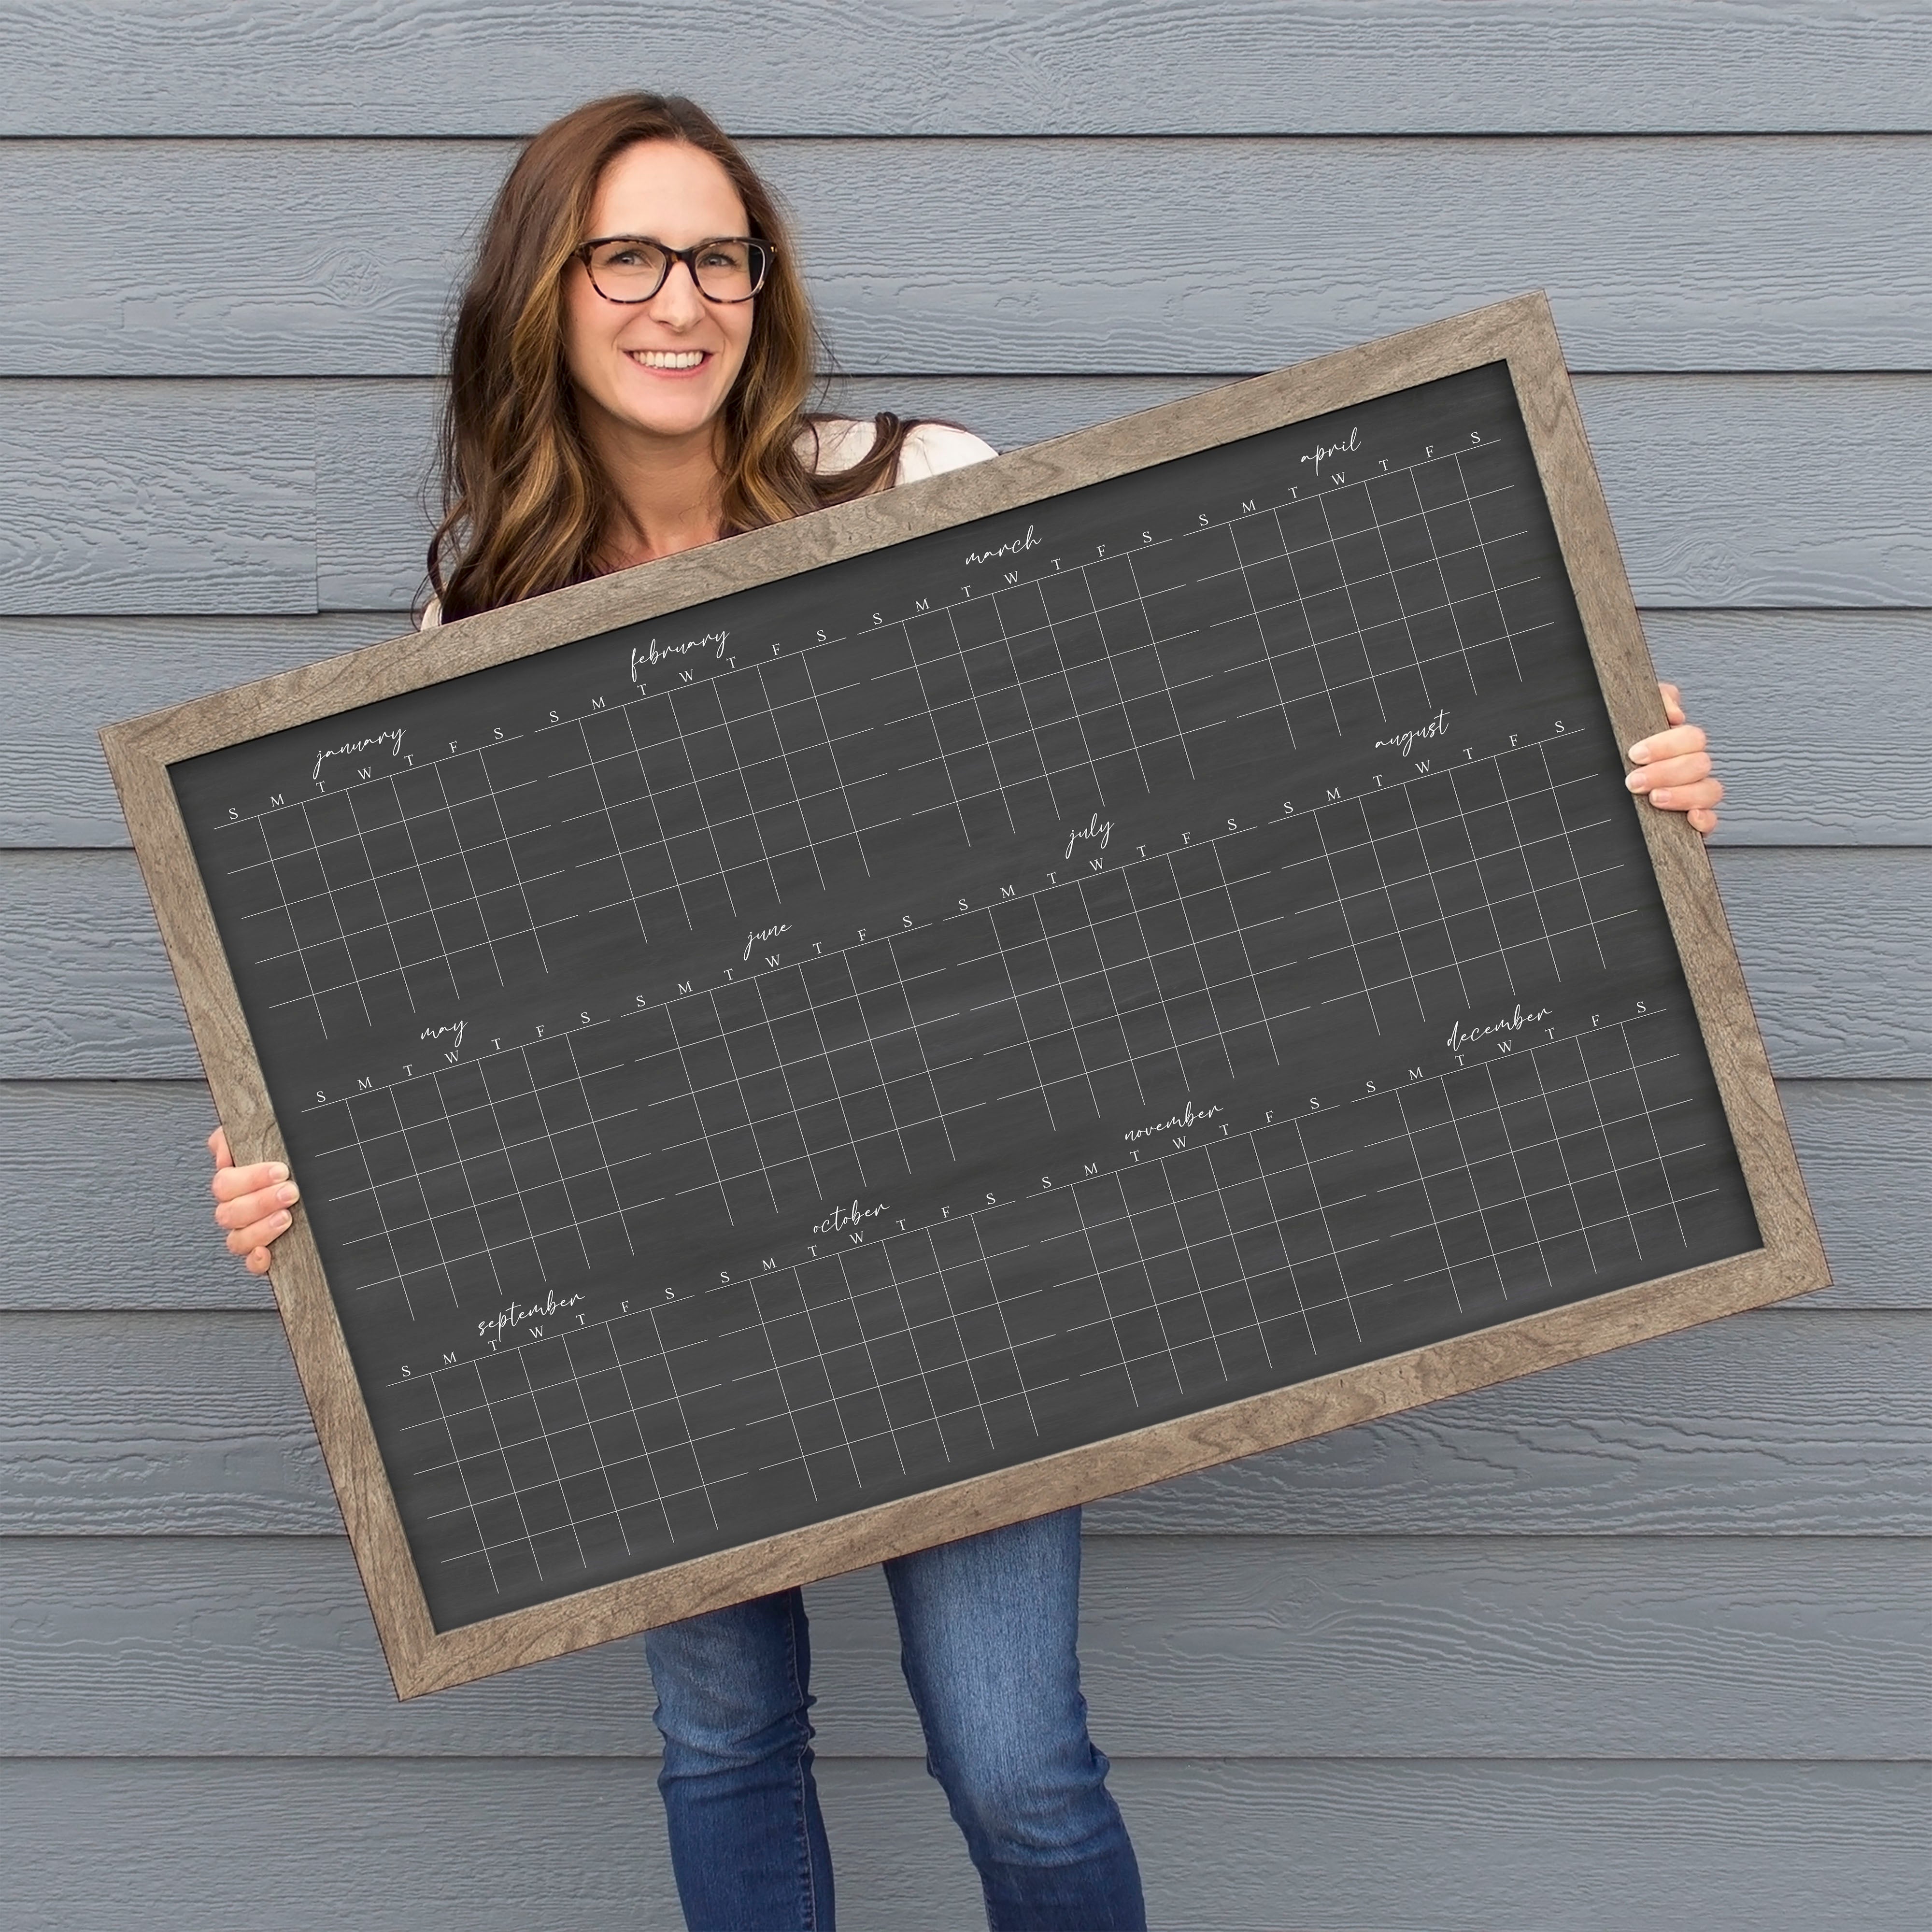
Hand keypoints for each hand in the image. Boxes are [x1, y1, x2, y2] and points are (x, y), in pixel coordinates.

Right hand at [209, 1125, 298, 1275]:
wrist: (319, 1181)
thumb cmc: (288, 1161)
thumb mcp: (266, 1136)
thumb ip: (234, 1138)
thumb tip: (223, 1151)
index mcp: (233, 1184)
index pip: (225, 1184)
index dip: (250, 1179)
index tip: (280, 1170)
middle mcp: (236, 1209)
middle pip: (229, 1212)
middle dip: (261, 1202)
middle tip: (289, 1192)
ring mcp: (247, 1232)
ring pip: (236, 1239)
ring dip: (260, 1229)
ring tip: (286, 1217)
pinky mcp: (262, 1252)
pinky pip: (251, 1264)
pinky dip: (256, 1261)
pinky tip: (266, 1252)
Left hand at [1627, 681, 1721, 836]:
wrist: (1598, 785)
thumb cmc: (1622, 748)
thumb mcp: (1631, 714)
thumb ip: (1657, 698)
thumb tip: (1675, 714)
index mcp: (1679, 744)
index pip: (1691, 738)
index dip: (1666, 746)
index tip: (1635, 755)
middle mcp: (1690, 767)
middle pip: (1700, 764)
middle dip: (1665, 773)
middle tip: (1635, 780)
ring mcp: (1694, 792)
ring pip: (1710, 791)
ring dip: (1683, 795)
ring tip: (1654, 798)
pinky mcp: (1692, 819)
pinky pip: (1710, 821)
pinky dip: (1705, 820)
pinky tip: (1690, 818)